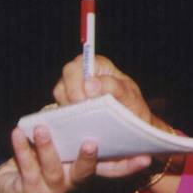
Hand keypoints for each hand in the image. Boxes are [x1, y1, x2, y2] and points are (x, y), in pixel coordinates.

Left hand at [0, 125, 99, 192]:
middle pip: (81, 172)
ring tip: (41, 129)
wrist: (11, 187)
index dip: (104, 158)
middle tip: (90, 143)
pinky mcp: (30, 192)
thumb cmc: (37, 160)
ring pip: (52, 169)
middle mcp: (69, 184)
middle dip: (86, 158)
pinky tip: (18, 133)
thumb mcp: (54, 147)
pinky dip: (22, 148)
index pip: (95, 164)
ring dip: (47, 148)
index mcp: (79, 171)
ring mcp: (50, 191)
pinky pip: (27, 167)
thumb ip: (64, 134)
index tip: (101, 142)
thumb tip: (71, 108)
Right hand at [52, 55, 157, 178]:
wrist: (134, 129)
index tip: (84, 99)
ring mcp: (74, 90)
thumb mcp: (130, 97)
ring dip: (68, 108)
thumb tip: (89, 83)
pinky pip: (59, 110)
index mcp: (99, 66)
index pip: (80, 64)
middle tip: (81, 113)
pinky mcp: (69, 106)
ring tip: (83, 122)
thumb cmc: (133, 107)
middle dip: (71, 95)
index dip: (78, 79)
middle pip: (66, 77)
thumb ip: (113, 86)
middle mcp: (83, 75)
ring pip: (60, 93)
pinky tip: (78, 128)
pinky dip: (65, 118)